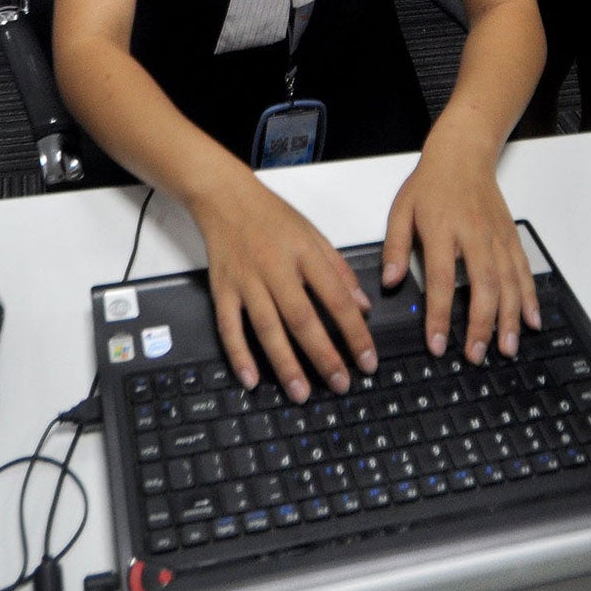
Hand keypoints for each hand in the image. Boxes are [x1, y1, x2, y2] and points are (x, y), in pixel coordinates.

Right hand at [189, 172, 376, 401]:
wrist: (224, 197)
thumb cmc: (272, 215)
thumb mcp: (314, 234)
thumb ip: (339, 271)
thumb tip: (363, 307)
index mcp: (305, 253)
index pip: (336, 299)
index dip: (355, 333)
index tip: (368, 361)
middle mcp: (275, 268)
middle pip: (302, 319)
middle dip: (324, 356)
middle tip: (340, 384)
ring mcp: (246, 280)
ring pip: (267, 328)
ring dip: (285, 364)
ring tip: (301, 393)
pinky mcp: (222, 289)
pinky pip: (229, 327)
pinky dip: (239, 355)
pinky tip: (251, 379)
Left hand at [382, 143, 538, 361]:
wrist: (464, 154)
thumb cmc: (430, 184)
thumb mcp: (401, 210)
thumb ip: (395, 247)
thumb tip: (390, 281)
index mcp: (441, 230)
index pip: (440, 280)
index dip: (439, 315)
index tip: (438, 344)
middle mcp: (474, 235)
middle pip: (483, 286)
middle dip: (482, 325)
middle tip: (476, 355)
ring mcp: (497, 237)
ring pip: (509, 283)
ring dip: (510, 318)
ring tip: (507, 349)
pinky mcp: (511, 238)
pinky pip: (524, 271)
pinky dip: (530, 298)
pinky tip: (532, 321)